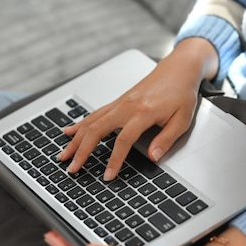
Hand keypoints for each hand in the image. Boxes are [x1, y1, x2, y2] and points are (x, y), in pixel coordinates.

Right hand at [59, 38, 218, 180]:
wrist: (177, 69)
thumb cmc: (181, 93)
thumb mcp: (182, 119)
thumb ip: (166, 139)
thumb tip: (154, 157)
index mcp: (143, 112)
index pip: (123, 140)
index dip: (114, 160)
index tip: (108, 176)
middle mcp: (126, 106)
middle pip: (97, 130)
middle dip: (82, 151)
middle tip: (72, 168)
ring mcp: (119, 103)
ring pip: (91, 122)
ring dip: (75, 140)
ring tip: (64, 156)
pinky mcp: (116, 102)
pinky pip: (94, 114)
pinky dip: (79, 124)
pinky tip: (68, 132)